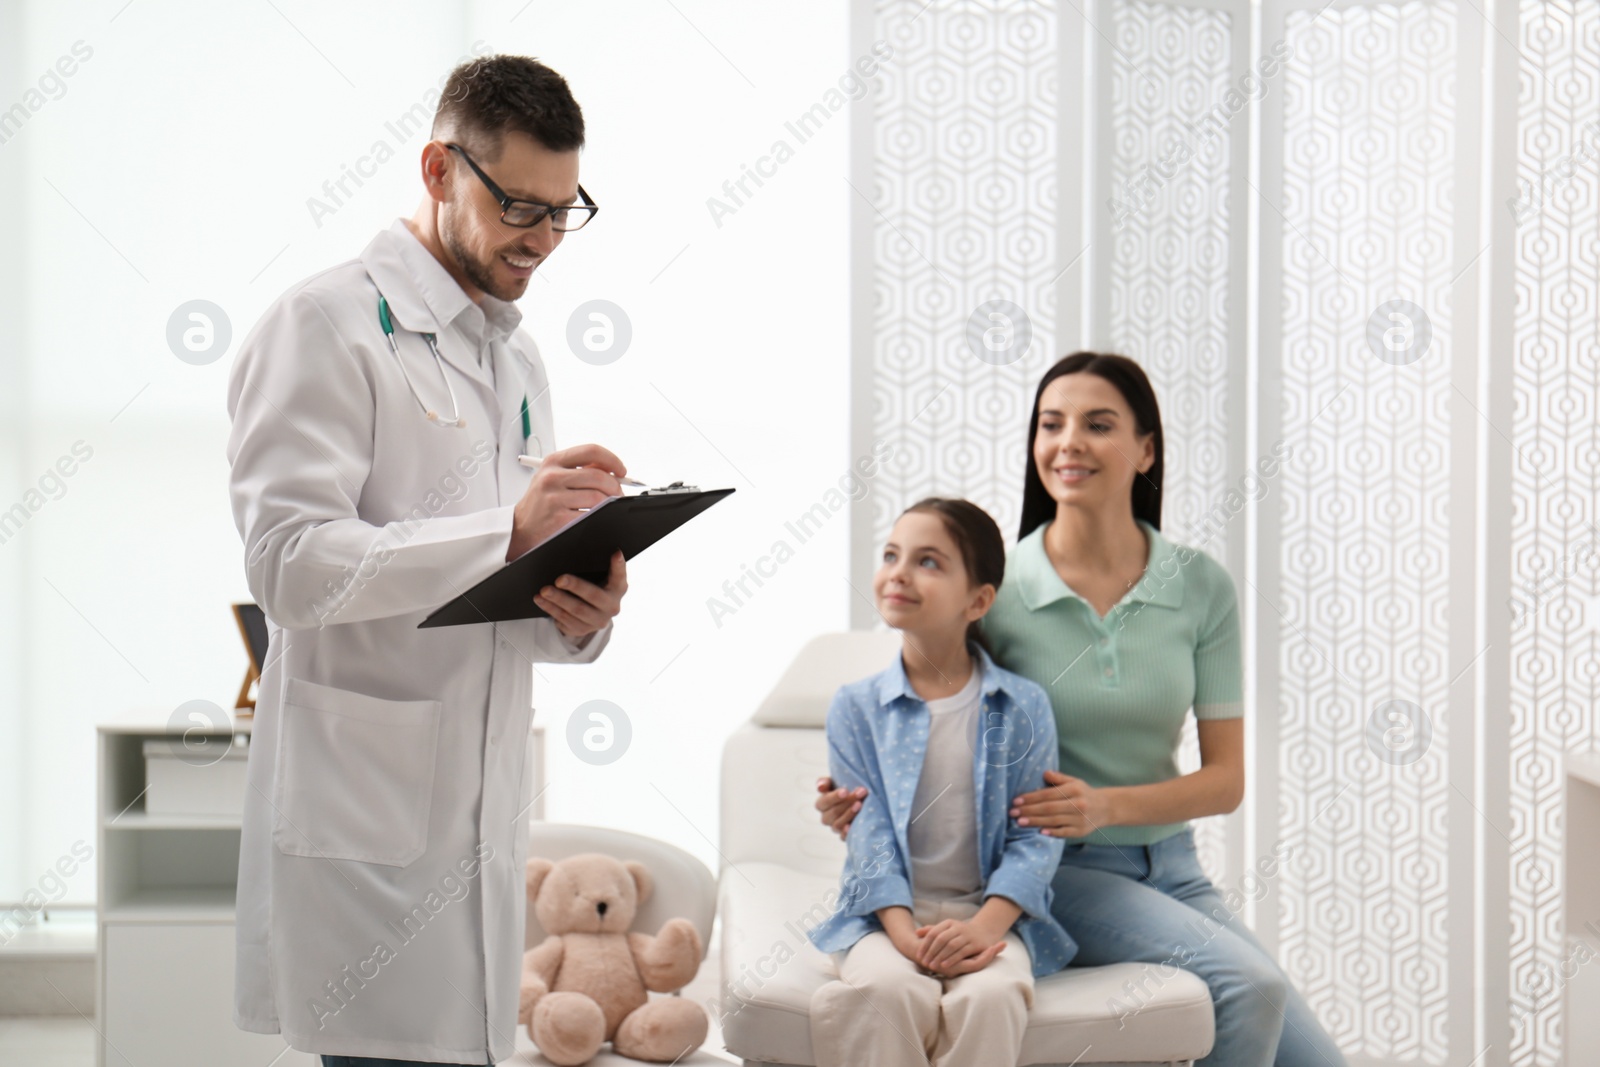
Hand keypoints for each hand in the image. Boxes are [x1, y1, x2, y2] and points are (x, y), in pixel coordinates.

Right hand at [508, 443, 625, 560]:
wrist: (519, 527)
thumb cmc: (541, 501)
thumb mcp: (554, 477)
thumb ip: (580, 468)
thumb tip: (612, 468)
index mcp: (553, 462)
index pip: (591, 451)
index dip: (612, 459)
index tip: (621, 471)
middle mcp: (552, 477)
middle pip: (598, 476)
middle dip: (615, 486)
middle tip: (618, 494)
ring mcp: (554, 498)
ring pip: (598, 497)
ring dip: (610, 503)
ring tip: (608, 506)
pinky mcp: (558, 519)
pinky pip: (590, 515)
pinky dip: (600, 517)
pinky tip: (596, 517)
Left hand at [534, 550, 626, 639]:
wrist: (591, 612)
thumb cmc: (594, 585)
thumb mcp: (601, 575)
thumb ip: (601, 564)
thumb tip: (596, 549)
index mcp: (618, 588)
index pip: (620, 575)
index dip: (619, 565)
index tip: (615, 552)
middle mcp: (612, 607)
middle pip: (593, 595)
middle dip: (575, 586)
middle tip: (558, 579)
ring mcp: (597, 621)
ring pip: (575, 610)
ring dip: (557, 600)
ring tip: (544, 590)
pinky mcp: (582, 630)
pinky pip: (564, 620)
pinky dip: (550, 608)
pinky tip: (540, 600)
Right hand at [815, 776, 866, 839]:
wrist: (856, 800)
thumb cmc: (843, 788)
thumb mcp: (833, 782)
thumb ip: (825, 782)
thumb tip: (820, 787)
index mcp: (821, 804)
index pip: (824, 802)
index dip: (834, 797)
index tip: (845, 791)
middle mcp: (826, 818)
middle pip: (833, 813)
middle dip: (847, 802)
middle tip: (861, 793)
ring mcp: (834, 827)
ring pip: (837, 825)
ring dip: (849, 814)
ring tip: (860, 805)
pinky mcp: (843, 836)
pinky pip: (843, 837)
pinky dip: (847, 833)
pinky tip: (853, 826)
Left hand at [913, 918, 1004, 974]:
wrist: (983, 933)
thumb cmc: (960, 934)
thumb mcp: (947, 930)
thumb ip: (932, 931)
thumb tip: (916, 932)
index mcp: (949, 923)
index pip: (933, 932)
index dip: (925, 944)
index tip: (918, 955)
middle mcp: (958, 927)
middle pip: (941, 939)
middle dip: (931, 952)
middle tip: (924, 962)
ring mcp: (967, 935)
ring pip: (951, 945)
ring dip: (940, 956)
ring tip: (932, 965)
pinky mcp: (975, 944)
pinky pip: (962, 952)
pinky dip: (952, 959)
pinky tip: (945, 966)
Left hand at [1011, 769, 1114, 837]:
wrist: (1106, 808)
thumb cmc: (1084, 793)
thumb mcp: (1074, 781)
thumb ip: (1059, 778)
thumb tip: (1044, 773)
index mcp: (1074, 790)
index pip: (1048, 794)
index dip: (1031, 798)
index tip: (1016, 801)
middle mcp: (1078, 804)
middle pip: (1049, 808)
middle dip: (1029, 810)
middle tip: (1013, 813)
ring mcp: (1080, 819)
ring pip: (1054, 821)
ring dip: (1035, 822)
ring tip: (1020, 822)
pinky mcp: (1081, 831)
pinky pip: (1064, 832)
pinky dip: (1052, 832)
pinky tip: (1040, 832)